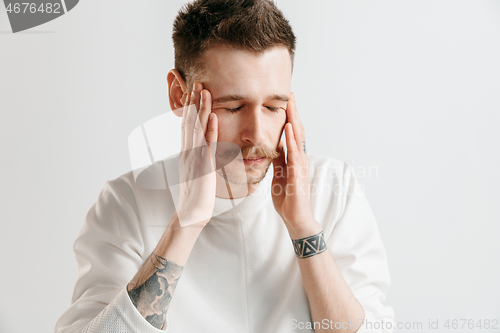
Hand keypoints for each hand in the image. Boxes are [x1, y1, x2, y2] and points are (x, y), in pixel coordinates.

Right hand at [174, 82, 217, 227]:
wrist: (191, 213)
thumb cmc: (196, 195)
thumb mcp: (196, 172)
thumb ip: (198, 159)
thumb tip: (202, 150)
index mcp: (187, 152)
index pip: (188, 125)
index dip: (190, 108)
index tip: (194, 92)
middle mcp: (188, 151)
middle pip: (190, 121)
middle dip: (193, 102)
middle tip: (197, 82)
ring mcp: (194, 157)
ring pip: (197, 128)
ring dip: (201, 109)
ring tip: (204, 91)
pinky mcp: (203, 165)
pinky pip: (207, 144)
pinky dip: (210, 129)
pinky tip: (213, 116)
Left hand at [271, 93, 321, 237]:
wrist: (295, 217)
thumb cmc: (288, 198)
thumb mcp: (279, 175)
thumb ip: (279, 160)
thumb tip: (276, 146)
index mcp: (294, 158)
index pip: (293, 133)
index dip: (290, 117)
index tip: (286, 101)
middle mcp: (300, 158)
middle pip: (298, 130)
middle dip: (294, 112)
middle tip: (290, 94)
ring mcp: (301, 165)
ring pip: (299, 138)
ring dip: (295, 119)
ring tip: (291, 103)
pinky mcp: (298, 174)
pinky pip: (295, 153)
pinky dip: (292, 139)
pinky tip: (289, 127)